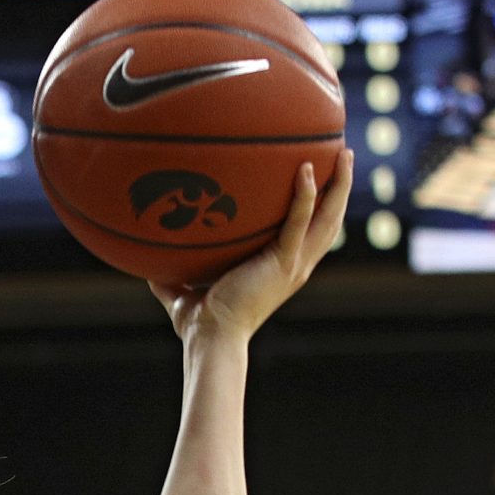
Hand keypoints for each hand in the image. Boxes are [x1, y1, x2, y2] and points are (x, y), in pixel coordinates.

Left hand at [151, 150, 354, 342]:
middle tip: (346, 156)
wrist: (211, 340)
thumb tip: (149, 269)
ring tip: (345, 154)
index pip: (312, 234)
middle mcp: (297, 266)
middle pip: (331, 221)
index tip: (323, 181)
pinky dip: (305, 196)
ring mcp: (294, 265)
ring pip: (329, 218)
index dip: (322, 208)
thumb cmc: (201, 326)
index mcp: (284, 270)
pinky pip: (299, 222)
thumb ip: (173, 280)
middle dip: (342, 188)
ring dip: (340, 185)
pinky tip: (307, 169)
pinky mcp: (284, 262)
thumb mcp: (186, 295)